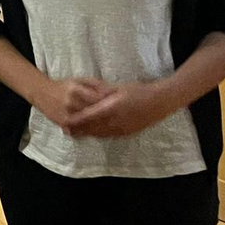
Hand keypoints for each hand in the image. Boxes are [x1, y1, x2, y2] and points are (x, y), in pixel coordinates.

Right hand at [30, 77, 113, 131]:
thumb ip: (96, 84)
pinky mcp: (63, 124)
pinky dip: (91, 131)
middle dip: (109, 116)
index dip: (111, 103)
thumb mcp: (79, 80)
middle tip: (121, 118)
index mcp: (75, 90)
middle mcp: (70, 103)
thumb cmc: (63, 85)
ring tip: (114, 126)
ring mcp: (66, 115)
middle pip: (94, 113)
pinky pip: (80, 130)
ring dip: (102, 126)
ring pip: (89, 124)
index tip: (121, 106)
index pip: (97, 99)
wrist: (42, 93)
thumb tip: (113, 91)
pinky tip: (100, 131)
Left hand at [63, 81, 177, 137]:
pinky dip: (98, 135)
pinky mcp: (127, 133)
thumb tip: (88, 91)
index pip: (89, 117)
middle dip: (78, 130)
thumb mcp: (119, 88)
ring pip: (100, 134)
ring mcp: (122, 129)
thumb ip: (102, 91)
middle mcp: (115, 122)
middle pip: (92, 128)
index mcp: (112, 109)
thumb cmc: (139, 91)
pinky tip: (92, 134)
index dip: (76, 121)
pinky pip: (109, 136)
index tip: (64, 122)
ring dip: (87, 134)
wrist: (160, 102)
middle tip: (65, 130)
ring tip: (75, 134)